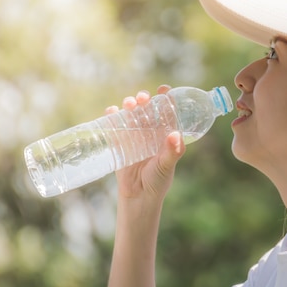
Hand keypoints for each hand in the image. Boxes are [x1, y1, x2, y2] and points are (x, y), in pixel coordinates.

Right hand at [106, 85, 185, 203]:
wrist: (138, 197)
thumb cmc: (157, 181)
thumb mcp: (166, 166)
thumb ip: (172, 152)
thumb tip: (175, 135)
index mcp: (165, 134)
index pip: (167, 112)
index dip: (166, 98)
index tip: (164, 89)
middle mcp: (150, 132)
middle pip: (147, 109)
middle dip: (144, 99)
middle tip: (142, 98)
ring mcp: (134, 136)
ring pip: (131, 114)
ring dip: (129, 104)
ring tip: (129, 105)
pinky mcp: (119, 142)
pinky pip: (114, 125)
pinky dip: (111, 115)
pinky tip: (111, 111)